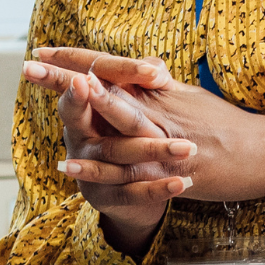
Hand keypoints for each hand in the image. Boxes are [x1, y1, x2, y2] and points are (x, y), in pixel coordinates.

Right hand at [20, 50, 198, 252]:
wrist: (123, 192)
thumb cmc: (126, 137)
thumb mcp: (128, 108)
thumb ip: (139, 86)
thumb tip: (156, 67)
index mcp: (82, 110)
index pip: (84, 86)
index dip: (99, 75)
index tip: (102, 71)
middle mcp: (78, 138)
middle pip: (89, 118)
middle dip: (107, 104)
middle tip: (131, 91)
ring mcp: (88, 170)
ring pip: (117, 155)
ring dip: (152, 150)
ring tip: (186, 148)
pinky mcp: (104, 197)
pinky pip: (132, 192)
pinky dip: (158, 188)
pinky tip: (183, 183)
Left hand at [24, 48, 264, 247]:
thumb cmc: (235, 129)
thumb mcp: (194, 101)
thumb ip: (164, 92)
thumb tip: (144, 77)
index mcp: (161, 91)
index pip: (111, 67)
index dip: (76, 59)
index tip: (43, 51)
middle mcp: (160, 107)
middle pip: (104, 86)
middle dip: (64, 77)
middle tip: (28, 66)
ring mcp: (165, 136)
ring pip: (114, 118)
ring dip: (77, 108)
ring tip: (45, 99)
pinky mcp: (172, 167)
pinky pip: (128, 166)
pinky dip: (96, 165)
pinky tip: (69, 165)